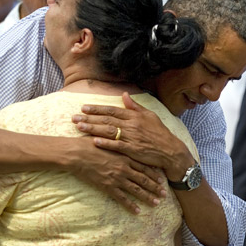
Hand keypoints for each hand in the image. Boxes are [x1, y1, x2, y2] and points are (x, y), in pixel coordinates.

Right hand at [69, 137, 165, 213]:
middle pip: (144, 179)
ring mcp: (116, 178)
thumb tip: (126, 143)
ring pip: (136, 190)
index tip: (163, 179)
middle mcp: (124, 168)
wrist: (77, 154)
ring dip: (147, 197)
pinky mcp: (107, 186)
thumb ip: (120, 145)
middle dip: (155, 187)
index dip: (155, 174)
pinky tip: (137, 211)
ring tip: (156, 203)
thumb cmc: (90, 144)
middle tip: (164, 194)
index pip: (144, 167)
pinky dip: (130, 206)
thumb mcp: (109, 141)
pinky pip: (122, 198)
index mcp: (125, 156)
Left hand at [72, 92, 193, 180]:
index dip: (97, 108)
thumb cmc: (160, 133)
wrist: (171, 150)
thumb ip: (135, 106)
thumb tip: (124, 94)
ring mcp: (132, 138)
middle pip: (107, 119)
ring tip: (79, 127)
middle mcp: (132, 125)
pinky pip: (117, 145)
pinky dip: (106, 143)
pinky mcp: (133, 150)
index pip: (112, 110)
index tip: (83, 107)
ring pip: (109, 131)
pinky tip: (94, 141)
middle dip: (89, 118)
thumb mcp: (150, 116)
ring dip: (93, 128)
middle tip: (74, 117)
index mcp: (135, 116)